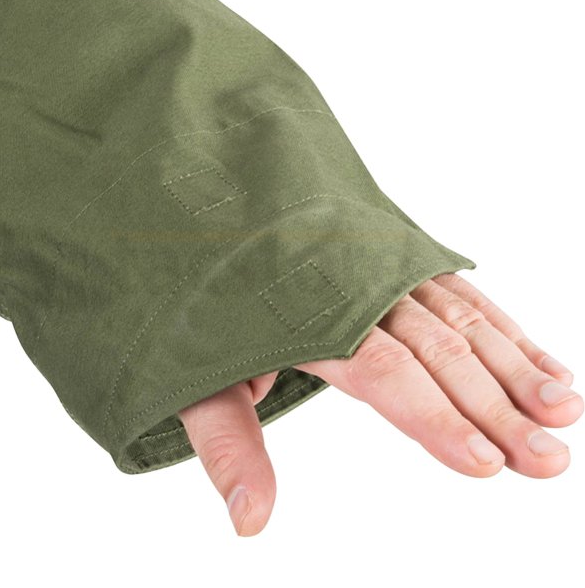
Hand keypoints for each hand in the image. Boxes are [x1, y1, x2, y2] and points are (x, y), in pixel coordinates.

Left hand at [178, 273, 582, 535]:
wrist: (195, 210)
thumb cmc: (189, 301)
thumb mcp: (193, 373)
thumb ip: (228, 443)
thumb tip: (251, 525)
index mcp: (304, 316)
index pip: (382, 371)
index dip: (434, 418)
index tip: (486, 464)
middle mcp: (351, 284)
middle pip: (434, 348)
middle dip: (494, 405)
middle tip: (549, 458)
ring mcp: (376, 264)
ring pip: (457, 315)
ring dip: (513, 362)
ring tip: (564, 408)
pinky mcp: (391, 255)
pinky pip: (453, 289)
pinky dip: (499, 323)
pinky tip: (537, 356)